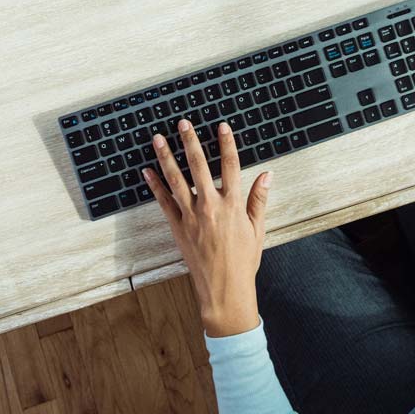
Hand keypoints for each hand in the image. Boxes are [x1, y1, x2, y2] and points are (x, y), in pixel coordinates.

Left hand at [142, 119, 271, 336]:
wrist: (224, 290)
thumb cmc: (243, 261)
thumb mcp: (257, 229)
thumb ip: (259, 199)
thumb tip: (267, 175)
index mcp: (233, 205)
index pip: (230, 166)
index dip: (226, 144)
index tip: (222, 126)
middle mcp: (211, 206)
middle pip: (199, 166)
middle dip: (191, 142)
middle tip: (183, 123)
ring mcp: (192, 216)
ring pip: (176, 180)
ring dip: (166, 157)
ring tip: (158, 139)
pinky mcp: (178, 228)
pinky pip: (164, 202)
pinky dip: (155, 185)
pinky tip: (147, 171)